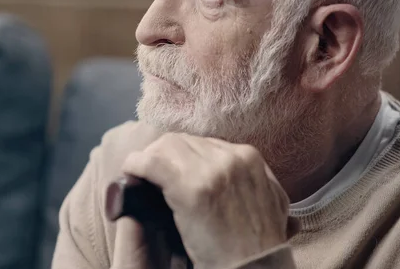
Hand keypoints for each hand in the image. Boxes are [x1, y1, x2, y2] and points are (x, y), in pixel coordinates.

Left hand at [121, 133, 292, 268]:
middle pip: (182, 142)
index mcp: (248, 158)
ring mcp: (210, 171)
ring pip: (165, 148)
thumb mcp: (270, 203)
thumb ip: (252, 181)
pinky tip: (129, 173)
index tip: (171, 170)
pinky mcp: (190, 189)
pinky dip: (135, 166)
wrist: (255, 268)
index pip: (203, 143)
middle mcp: (230, 158)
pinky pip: (150, 164)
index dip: (182, 156)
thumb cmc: (258, 245)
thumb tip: (234, 173)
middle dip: (163, 156)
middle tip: (150, 174)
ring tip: (138, 175)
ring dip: (148, 160)